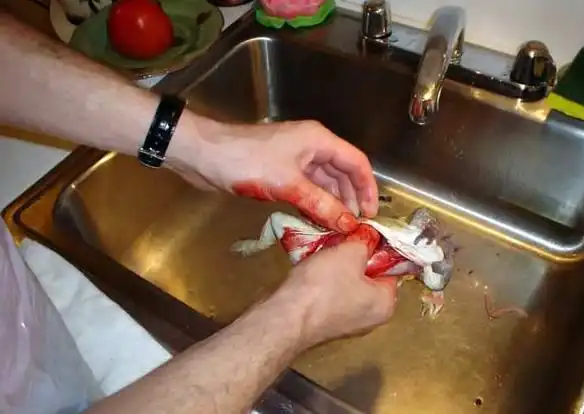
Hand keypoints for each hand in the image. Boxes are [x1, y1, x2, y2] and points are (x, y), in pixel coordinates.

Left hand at [168, 117, 378, 232]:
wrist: (204, 155)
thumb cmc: (246, 161)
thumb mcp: (288, 184)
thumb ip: (320, 204)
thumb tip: (347, 224)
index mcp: (319, 140)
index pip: (356, 162)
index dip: (367, 188)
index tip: (371, 215)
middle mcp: (312, 147)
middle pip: (342, 173)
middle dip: (350, 199)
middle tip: (354, 227)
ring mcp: (295, 159)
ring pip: (324, 183)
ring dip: (332, 203)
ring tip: (338, 228)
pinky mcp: (280, 171)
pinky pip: (306, 189)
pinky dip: (314, 204)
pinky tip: (317, 221)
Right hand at [274, 224, 397, 348]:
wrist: (286, 317)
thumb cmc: (324, 286)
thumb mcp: (350, 252)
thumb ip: (365, 241)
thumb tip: (370, 235)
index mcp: (385, 304)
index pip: (391, 268)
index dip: (378, 246)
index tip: (365, 231)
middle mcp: (370, 317)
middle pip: (368, 275)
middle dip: (354, 255)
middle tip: (343, 238)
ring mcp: (345, 322)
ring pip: (346, 283)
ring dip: (336, 265)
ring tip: (326, 249)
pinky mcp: (323, 322)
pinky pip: (329, 293)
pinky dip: (322, 279)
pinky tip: (312, 266)